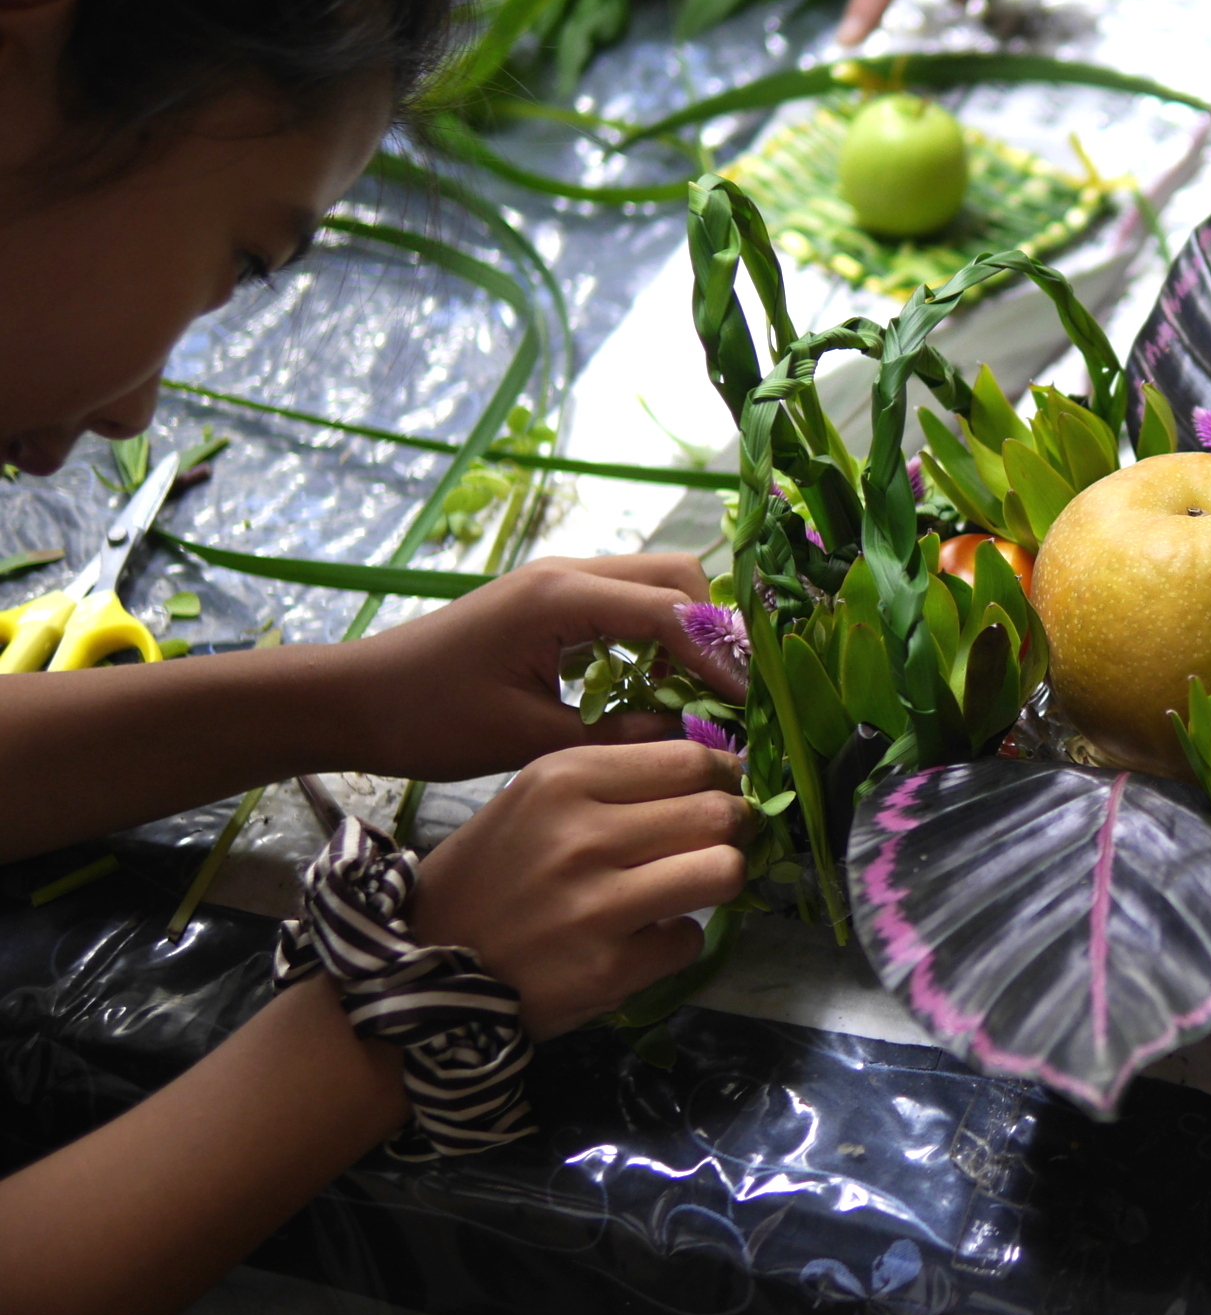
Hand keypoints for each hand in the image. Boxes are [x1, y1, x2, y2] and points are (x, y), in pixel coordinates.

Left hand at [337, 554, 744, 783]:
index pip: (673, 610)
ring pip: (658, 585)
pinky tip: (655, 688)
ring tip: (702, 695)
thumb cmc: (429, 719)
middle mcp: (569, 573)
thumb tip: (692, 741)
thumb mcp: (528, 741)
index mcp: (561, 597)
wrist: (355, 699)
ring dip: (688, 632)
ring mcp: (561, 581)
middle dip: (716, 630)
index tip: (752, 703)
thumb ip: (617, 736)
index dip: (720, 656)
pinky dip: (657, 637)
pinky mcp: (553, 601)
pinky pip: (628, 604)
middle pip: (679, 576)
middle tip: (733, 695)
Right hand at [409, 740, 749, 1038]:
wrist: (422, 966)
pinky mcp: (609, 969)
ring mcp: (597, 904)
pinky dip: (674, 941)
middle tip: (719, 841)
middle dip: (734, 828)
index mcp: (564, 777)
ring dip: (718, 880)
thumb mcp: (535, 801)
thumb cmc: (489, 875)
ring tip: (688, 887)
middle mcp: (583, 833)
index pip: (689, 759)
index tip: (723, 791)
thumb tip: (715, 772)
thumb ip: (617, 782)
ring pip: (724, 871)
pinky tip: (640, 940)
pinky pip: (690, 940)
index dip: (722, 776)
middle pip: (718, 813)